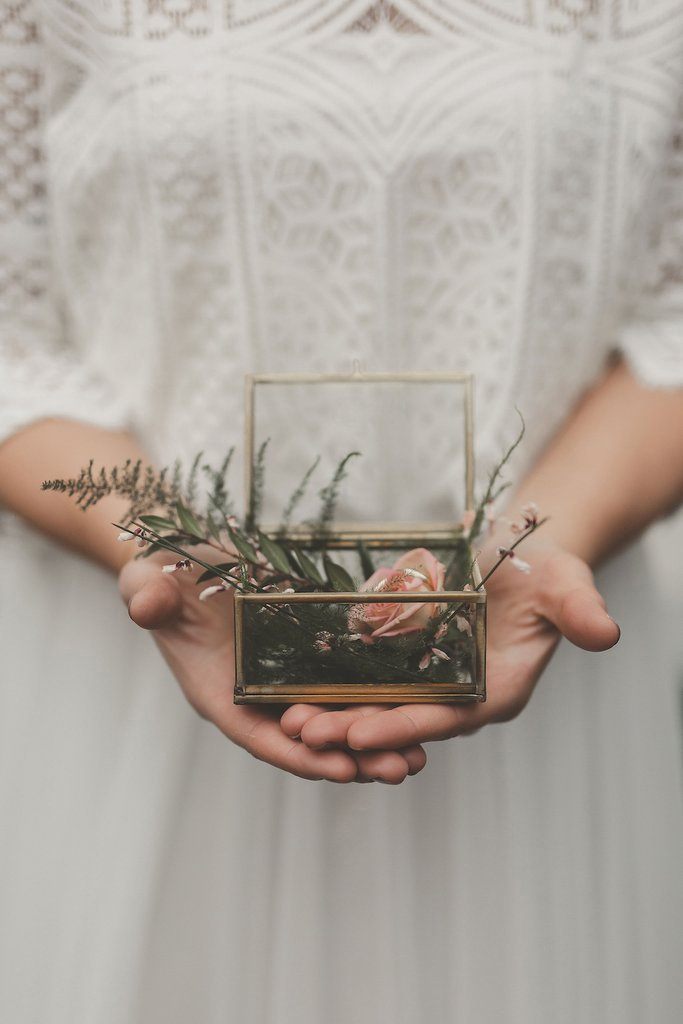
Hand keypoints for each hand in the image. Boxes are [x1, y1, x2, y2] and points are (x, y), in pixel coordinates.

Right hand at [118, 546, 426, 782]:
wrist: (183, 559)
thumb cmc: (161, 575)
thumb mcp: (147, 581)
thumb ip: (146, 596)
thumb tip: (145, 604)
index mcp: (218, 693)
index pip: (259, 735)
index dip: (300, 755)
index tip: (341, 769)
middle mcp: (254, 695)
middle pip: (306, 739)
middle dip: (353, 757)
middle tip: (402, 769)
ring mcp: (282, 677)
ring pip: (331, 718)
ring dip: (373, 738)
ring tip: (421, 754)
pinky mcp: (305, 653)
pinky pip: (342, 682)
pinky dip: (374, 698)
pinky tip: (414, 704)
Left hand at [280, 538, 619, 754]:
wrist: (524, 553)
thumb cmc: (547, 569)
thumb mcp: (566, 584)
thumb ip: (579, 610)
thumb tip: (605, 632)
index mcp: (497, 691)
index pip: (448, 718)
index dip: (405, 726)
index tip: (360, 733)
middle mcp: (461, 695)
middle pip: (403, 719)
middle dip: (354, 729)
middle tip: (304, 732)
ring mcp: (432, 679)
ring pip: (379, 704)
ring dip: (336, 713)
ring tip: (288, 717)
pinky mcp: (410, 659)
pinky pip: (369, 678)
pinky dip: (337, 684)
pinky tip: (298, 684)